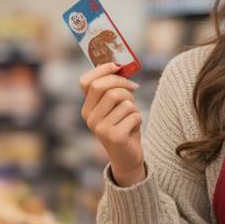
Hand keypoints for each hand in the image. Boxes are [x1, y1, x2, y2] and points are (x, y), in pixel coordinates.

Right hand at [80, 63, 145, 185]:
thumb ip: (115, 89)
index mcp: (87, 108)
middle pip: (103, 87)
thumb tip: (121, 66)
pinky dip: (138, 118)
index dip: (102, 70)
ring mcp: (99, 128)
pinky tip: (134, 128)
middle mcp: (89, 117)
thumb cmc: (124, 126)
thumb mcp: (117, 106)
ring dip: (133, 105)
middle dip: (122, 84)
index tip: (117, 66)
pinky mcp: (114, 137)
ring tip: (132, 115)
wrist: (127, 157)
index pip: (86, 82)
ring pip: (123, 101)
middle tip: (134, 88)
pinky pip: (133, 114)